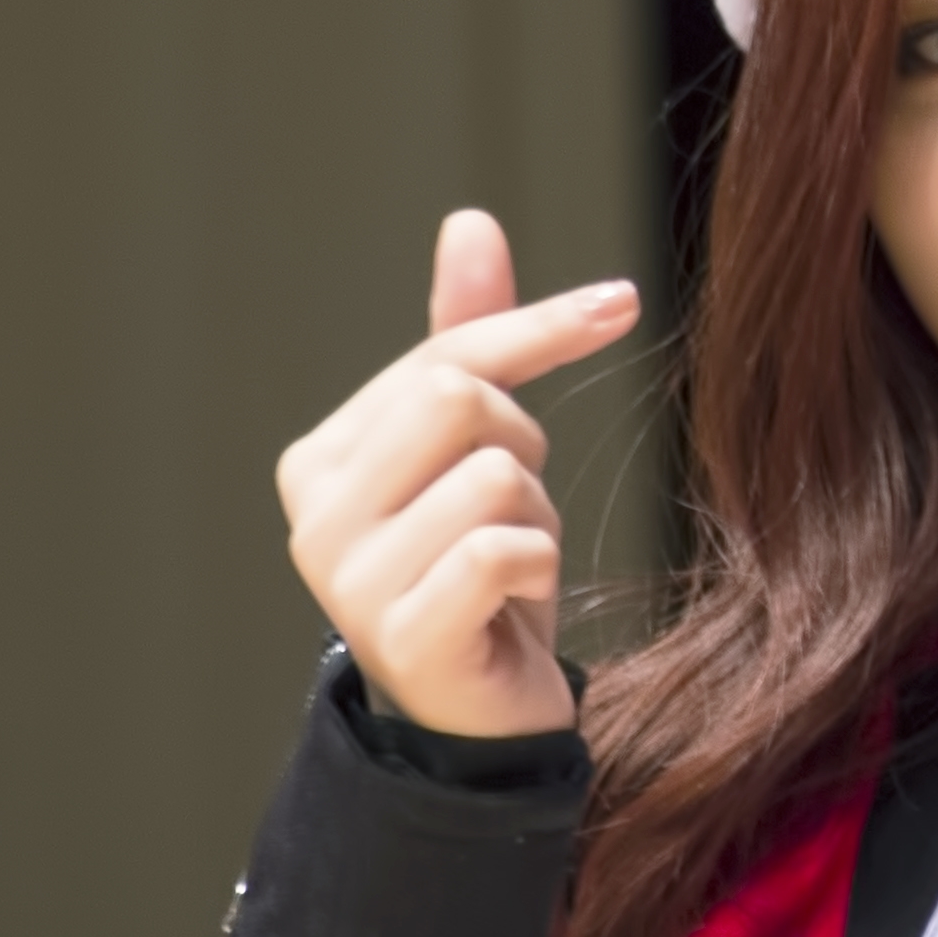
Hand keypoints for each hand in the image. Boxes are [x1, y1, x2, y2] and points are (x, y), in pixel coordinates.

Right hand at [275, 208, 638, 737]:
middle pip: (461, 400)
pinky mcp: (403, 638)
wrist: (485, 717)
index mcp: (321, 460)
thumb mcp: (480, 448)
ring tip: (513, 571)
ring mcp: (349, 582)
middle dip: (525, 444)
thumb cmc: (483, 572)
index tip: (622, 303)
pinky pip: (504, 551)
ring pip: (495, 475)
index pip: (443, 359)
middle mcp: (315, 516)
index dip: (538, 330)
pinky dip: (538, 569)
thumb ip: (471, 339)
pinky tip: (516, 608)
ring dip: (538, 519)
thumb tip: (469, 220)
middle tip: (520, 510)